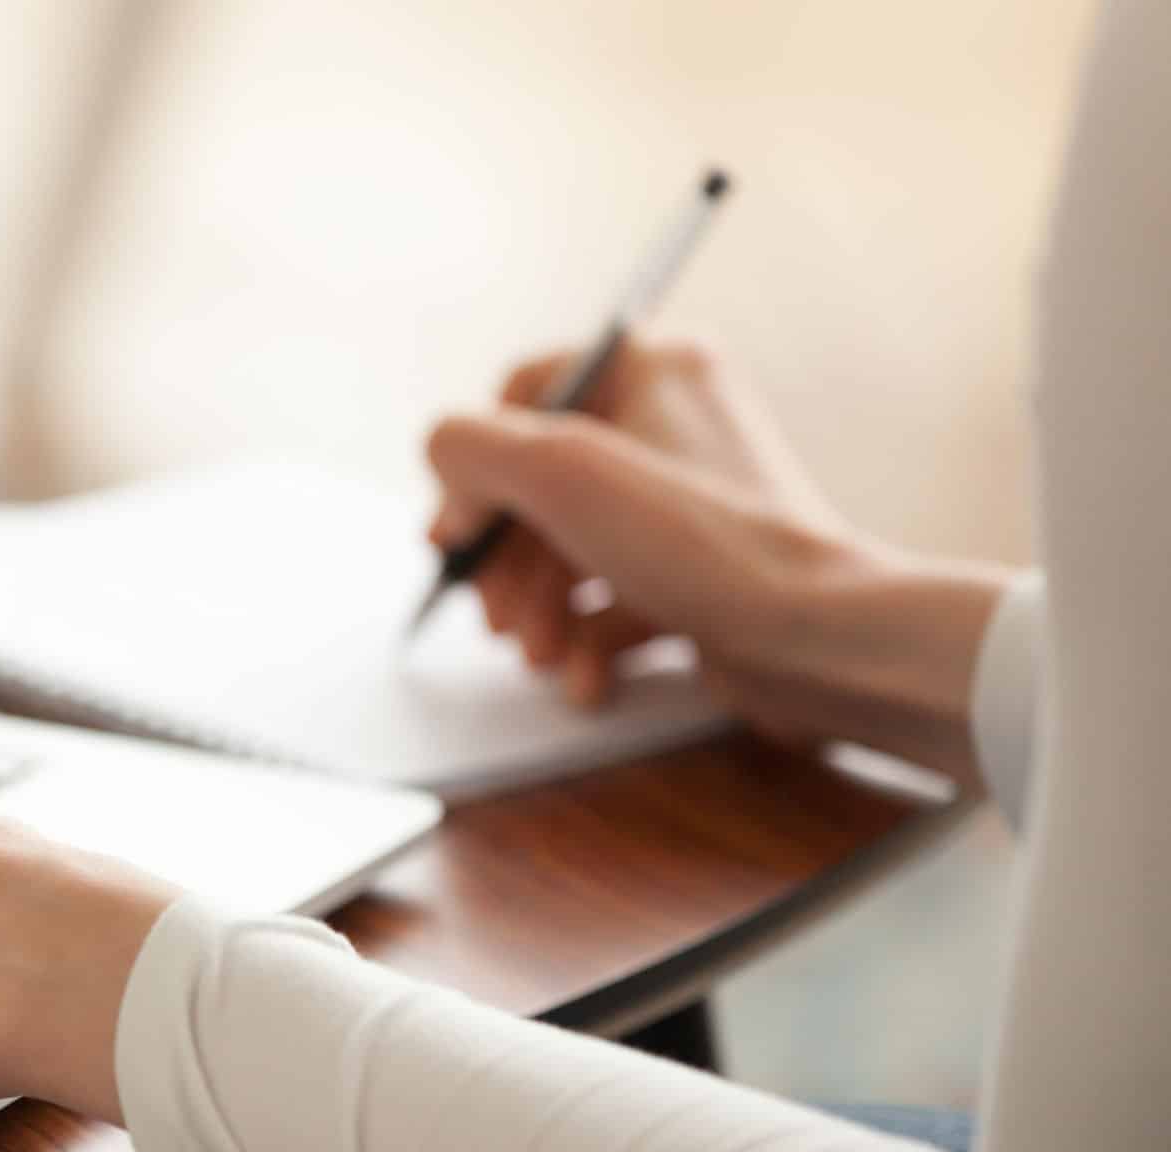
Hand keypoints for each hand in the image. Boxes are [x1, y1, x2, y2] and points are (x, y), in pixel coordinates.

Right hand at [425, 339, 1005, 779]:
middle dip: (507, 565)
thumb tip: (442, 456)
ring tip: (542, 654)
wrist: (815, 641)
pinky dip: (585, 642)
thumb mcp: (557, 471)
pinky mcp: (697, 575)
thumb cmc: (703, 544)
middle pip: (537, 487)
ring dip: (538, 613)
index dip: (477, 472)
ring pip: (566, 551)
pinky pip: (610, 600)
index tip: (462, 535)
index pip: (521, 396)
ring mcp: (687, 505)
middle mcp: (674, 425)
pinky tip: (587, 676)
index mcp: (652, 368)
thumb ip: (469, 445)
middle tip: (497, 616)